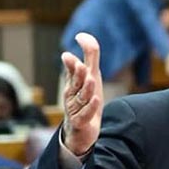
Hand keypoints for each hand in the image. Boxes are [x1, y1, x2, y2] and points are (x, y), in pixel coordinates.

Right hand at [61, 32, 103, 156]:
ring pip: (81, 98)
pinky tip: (95, 100)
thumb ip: (89, 58)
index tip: (79, 40)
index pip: (73, 69)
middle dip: (78, 73)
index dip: (74, 60)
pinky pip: (85, 115)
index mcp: (74, 82)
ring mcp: (75, 108)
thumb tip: (82, 36)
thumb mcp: (89, 78)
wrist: (81, 131)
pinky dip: (90, 107)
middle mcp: (72, 94)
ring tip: (91, 79)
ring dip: (86, 89)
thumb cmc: (85, 101)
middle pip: (75, 82)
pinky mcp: (80, 122)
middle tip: (80, 64)